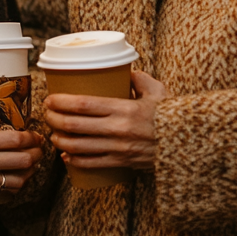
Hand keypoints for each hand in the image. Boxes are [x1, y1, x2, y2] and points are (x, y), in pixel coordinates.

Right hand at [0, 99, 42, 195]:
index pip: (16, 141)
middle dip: (36, 153)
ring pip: (18, 180)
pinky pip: (6, 192)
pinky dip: (16, 185)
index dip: (31, 137)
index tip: (36, 134)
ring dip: (29, 171)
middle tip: (39, 147)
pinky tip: (16, 176)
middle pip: (23, 161)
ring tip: (31, 162)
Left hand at [44, 71, 166, 172]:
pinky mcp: (122, 163)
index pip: (83, 104)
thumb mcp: (158, 91)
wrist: (189, 146)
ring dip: (60, 139)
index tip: (50, 98)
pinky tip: (66, 154)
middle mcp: (118, 129)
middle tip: (47, 114)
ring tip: (53, 133)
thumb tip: (125, 72)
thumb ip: (139, 79)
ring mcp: (118, 148)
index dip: (61, 102)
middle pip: (75, 125)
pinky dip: (75, 160)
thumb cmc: (172, 116)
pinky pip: (92, 163)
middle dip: (54, 120)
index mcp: (124, 108)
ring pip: (79, 146)